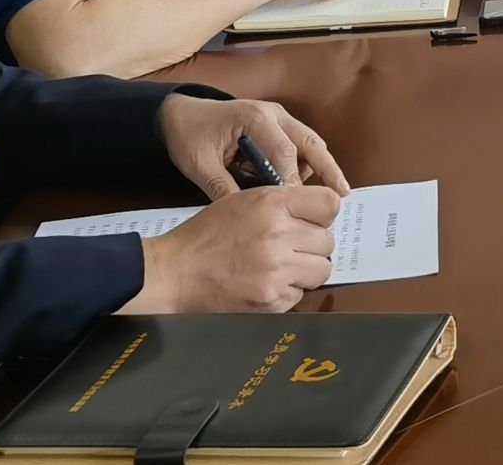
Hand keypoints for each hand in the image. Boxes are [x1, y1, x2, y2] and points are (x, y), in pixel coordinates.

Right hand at [130, 186, 340, 314]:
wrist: (173, 274)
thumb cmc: (206, 235)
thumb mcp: (243, 201)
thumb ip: (284, 202)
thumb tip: (321, 212)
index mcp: (272, 205)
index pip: (330, 204)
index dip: (322, 214)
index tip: (312, 221)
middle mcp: (278, 236)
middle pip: (328, 240)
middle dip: (311, 244)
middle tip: (288, 247)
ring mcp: (276, 271)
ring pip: (322, 269)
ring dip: (305, 270)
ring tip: (279, 267)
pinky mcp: (271, 301)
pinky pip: (301, 294)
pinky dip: (287, 291)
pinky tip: (264, 284)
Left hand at [157, 93, 350, 198]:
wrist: (180, 114)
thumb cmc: (189, 135)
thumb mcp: (200, 165)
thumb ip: (223, 188)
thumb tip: (247, 215)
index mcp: (255, 118)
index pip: (284, 151)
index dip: (292, 180)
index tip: (297, 206)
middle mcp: (273, 114)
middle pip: (310, 141)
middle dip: (328, 168)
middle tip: (343, 193)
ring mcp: (278, 117)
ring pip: (310, 142)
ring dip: (319, 166)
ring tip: (326, 196)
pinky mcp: (278, 125)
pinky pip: (300, 144)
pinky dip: (306, 163)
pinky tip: (302, 186)